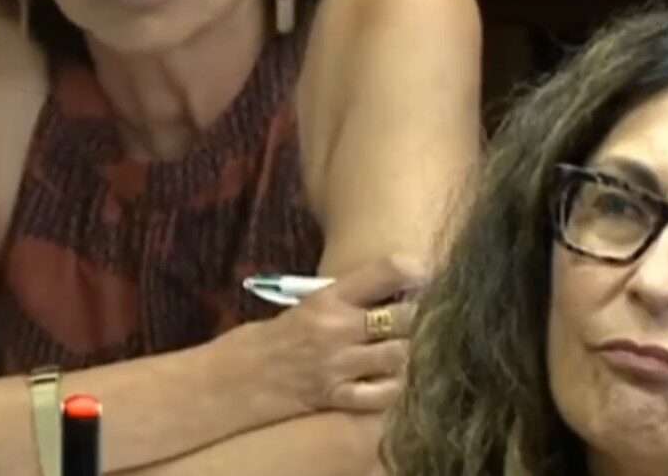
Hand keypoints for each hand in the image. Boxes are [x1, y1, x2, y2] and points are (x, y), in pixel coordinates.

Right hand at [237, 254, 426, 415]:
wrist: (240, 375)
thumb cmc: (280, 336)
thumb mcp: (311, 304)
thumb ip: (352, 297)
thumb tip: (404, 286)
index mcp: (328, 297)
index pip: (385, 271)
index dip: (415, 270)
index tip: (426, 274)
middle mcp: (337, 328)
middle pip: (404, 316)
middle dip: (420, 315)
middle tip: (426, 315)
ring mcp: (338, 365)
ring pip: (400, 355)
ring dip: (411, 352)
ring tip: (409, 348)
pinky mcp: (335, 396)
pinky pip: (382, 393)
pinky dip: (394, 387)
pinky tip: (393, 379)